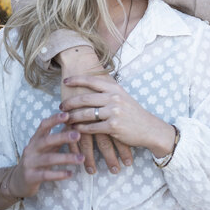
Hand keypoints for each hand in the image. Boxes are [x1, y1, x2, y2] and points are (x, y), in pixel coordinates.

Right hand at [9, 112, 84, 198]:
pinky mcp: (30, 177)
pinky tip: (70, 173)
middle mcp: (31, 149)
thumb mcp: (45, 148)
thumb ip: (57, 138)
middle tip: (78, 135)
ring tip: (82, 158)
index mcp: (35, 140)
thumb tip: (72, 124)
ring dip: (66, 158)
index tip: (67, 115)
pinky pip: (46, 175)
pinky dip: (59, 174)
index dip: (54, 120)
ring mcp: (29, 163)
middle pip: (46, 140)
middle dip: (62, 137)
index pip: (43, 126)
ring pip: (48, 159)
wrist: (17, 181)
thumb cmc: (36, 161)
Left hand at [61, 74, 175, 156]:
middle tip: (61, 106)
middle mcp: (114, 98)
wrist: (149, 128)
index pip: (92, 80)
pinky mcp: (113, 127)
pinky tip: (75, 129)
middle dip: (69, 102)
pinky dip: (81, 128)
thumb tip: (89, 85)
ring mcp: (113, 112)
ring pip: (85, 113)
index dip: (77, 80)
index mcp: (115, 89)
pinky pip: (91, 127)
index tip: (65, 81)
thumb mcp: (123, 97)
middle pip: (85, 98)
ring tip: (65, 118)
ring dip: (72, 117)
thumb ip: (108, 91)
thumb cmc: (133, 113)